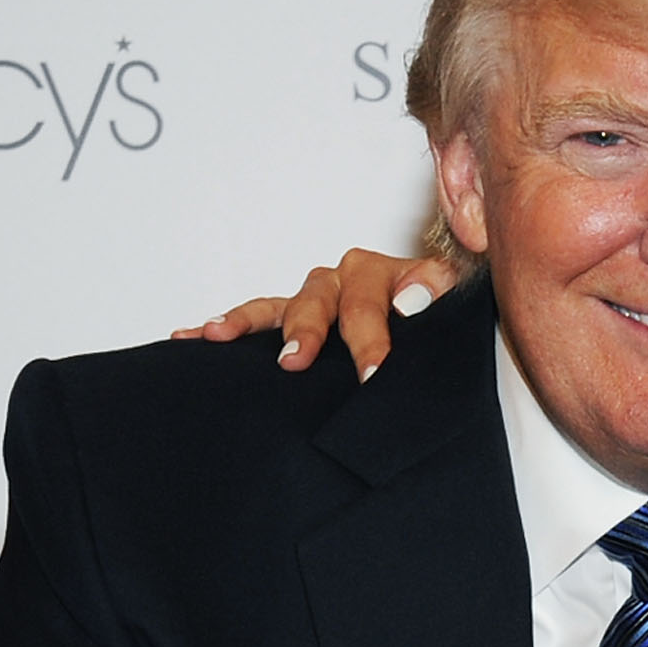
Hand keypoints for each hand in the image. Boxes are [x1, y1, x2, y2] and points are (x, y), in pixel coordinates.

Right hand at [171, 248, 457, 380]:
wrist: (439, 317)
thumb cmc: (442, 316)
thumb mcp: (452, 303)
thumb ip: (438, 294)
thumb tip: (412, 302)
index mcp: (388, 274)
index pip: (374, 303)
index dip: (373, 339)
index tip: (373, 372)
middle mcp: (348, 279)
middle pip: (322, 302)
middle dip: (309, 333)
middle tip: (298, 362)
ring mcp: (319, 296)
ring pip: (283, 306)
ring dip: (250, 321)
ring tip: (221, 336)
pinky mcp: (296, 314)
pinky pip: (256, 315)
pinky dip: (227, 324)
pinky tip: (194, 336)